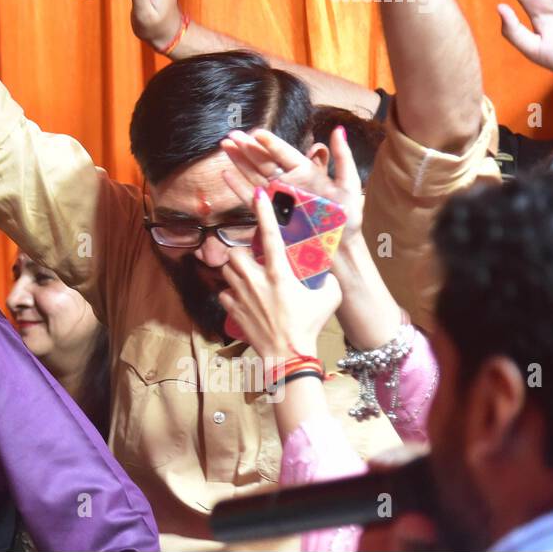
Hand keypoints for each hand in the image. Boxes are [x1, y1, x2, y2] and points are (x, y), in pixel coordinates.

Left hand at [218, 187, 342, 360]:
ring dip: (236, 271)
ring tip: (248, 278)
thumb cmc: (309, 326)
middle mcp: (256, 280)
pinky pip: (224, 293)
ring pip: (227, 271)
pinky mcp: (232, 309)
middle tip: (254, 260)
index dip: (264, 212)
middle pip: (236, 253)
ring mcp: (241, 295)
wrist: (287, 357)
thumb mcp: (329, 298)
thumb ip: (327, 278)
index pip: (270, 236)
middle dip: (242, 253)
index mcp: (280, 273)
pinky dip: (231, 293)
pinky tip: (243, 299)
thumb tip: (327, 267)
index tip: (258, 194)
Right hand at [220, 124, 363, 240]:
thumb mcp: (349, 185)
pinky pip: (250, 198)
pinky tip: (226, 174)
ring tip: (225, 145)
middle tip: (232, 134)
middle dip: (247, 147)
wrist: (339, 249)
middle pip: (264, 160)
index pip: (284, 153)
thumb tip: (338, 130)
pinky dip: (237, 186)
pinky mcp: (269, 213)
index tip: (256, 132)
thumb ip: (343, 158)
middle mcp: (287, 181)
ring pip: (253, 174)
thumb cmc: (347, 218)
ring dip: (238, 160)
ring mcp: (277, 197)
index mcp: (305, 172)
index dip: (270, 142)